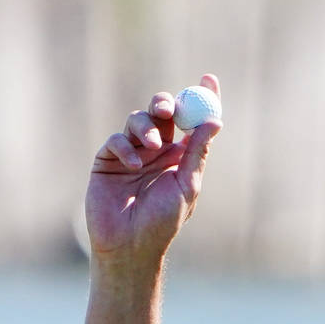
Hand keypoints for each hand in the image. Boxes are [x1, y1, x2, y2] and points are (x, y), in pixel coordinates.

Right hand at [83, 73, 221, 265]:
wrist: (130, 244)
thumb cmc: (163, 221)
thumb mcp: (187, 186)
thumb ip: (197, 153)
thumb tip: (216, 122)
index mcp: (181, 157)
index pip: (193, 121)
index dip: (202, 99)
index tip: (209, 79)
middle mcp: (158, 151)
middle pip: (162, 113)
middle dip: (165, 104)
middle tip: (168, 108)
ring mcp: (132, 153)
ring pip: (138, 120)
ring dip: (146, 127)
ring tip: (151, 146)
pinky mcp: (108, 159)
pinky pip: (117, 139)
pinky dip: (126, 146)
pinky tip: (132, 164)